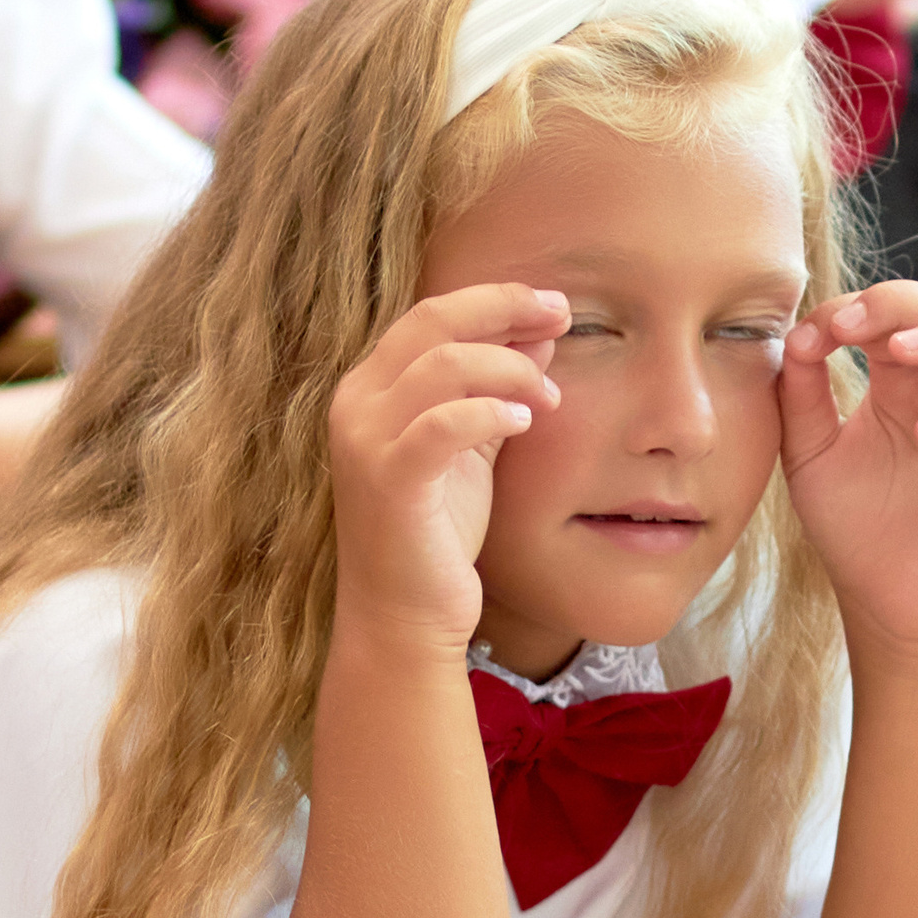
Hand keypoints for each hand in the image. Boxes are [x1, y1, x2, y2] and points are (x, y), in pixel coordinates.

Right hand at [326, 285, 567, 654]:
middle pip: (432, 321)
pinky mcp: (388, 481)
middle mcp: (356, 403)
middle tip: (561, 314)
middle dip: (505, 308)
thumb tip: (539, 335)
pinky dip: (489, 412)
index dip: (496, 301)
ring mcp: (365, 440)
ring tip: (549, 397)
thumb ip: (496, 390)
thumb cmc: (438, 533)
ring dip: (511, 369)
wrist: (404, 616)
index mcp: (371, 388)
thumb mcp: (474, 448)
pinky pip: (442, 424)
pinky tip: (526, 420)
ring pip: (443, 364)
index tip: (553, 305)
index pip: (432, 315)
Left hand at [778, 281, 917, 653]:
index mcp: (903, 379)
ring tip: (901, 349)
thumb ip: (800, 395)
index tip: (811, 332)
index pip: (895, 314)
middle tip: (852, 324)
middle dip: (903, 304)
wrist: (882, 601)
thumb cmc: (852, 524)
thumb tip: (794, 334)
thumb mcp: (810, 454)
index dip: (857, 308)